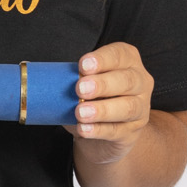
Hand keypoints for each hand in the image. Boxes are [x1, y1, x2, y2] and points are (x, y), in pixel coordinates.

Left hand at [66, 42, 154, 163]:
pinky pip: (117, 131)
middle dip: (103, 84)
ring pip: (127, 107)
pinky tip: (83, 129)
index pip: (120, 55)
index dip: (103, 59)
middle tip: (80, 88)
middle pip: (127, 80)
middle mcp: (140, 82)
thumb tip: (47, 76)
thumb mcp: (85, 82)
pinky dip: (98, 130)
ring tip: (80, 112)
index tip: (83, 65)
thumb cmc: (93, 97)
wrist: (103, 131)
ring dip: (102, 110)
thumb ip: (74, 78)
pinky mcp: (132, 131)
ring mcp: (140, 108)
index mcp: (128, 61)